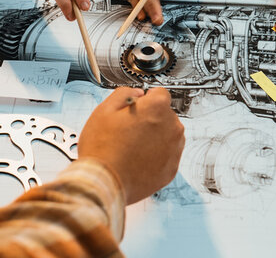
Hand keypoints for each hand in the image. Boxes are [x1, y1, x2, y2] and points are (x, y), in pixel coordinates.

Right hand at [78, 87, 184, 203]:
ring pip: (167, 135)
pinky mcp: (172, 168)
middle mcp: (172, 126)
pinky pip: (167, 155)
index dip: (144, 99)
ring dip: (155, 137)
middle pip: (164, 115)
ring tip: (131, 147)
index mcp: (157, 107)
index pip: (159, 93)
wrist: (104, 183)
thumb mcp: (104, 110)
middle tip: (128, 131)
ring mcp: (174, 149)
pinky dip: (156, 156)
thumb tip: (137, 93)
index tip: (136, 107)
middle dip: (149, 119)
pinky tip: (137, 159)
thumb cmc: (102, 148)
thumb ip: (124, 93)